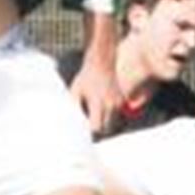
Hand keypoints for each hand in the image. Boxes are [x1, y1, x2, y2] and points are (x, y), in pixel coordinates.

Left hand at [70, 14, 121, 132]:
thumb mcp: (75, 90)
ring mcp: (118, 103)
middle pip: (106, 129)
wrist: (101, 62)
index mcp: (98, 103)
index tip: (84, 130)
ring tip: (94, 114)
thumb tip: (72, 122)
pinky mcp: (122, 101)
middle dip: (97, 130)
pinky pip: (117, 116)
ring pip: (112, 124)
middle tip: (88, 126)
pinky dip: (110, 117)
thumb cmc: (86, 76)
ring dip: (104, 124)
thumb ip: (73, 107)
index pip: (97, 128)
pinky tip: (101, 109)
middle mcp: (110, 104)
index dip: (90, 131)